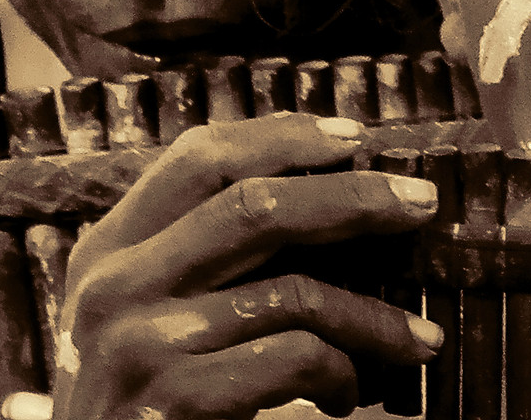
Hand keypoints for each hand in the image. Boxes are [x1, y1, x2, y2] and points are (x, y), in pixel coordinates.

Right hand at [49, 113, 443, 419]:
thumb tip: (333, 194)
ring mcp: (139, 346)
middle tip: (422, 202)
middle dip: (356, 198)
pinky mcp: (172, 404)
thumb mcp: (149, 312)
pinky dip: (341, 375)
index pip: (199, 159)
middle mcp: (113, 287)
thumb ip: (206, 255)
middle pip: (257, 207)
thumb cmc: (143, 396)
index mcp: (108, 250)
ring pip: (293, 292)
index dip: (282, 138)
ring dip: (375, 318)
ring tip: (418, 341)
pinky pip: (294, 360)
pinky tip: (348, 397)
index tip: (354, 137)